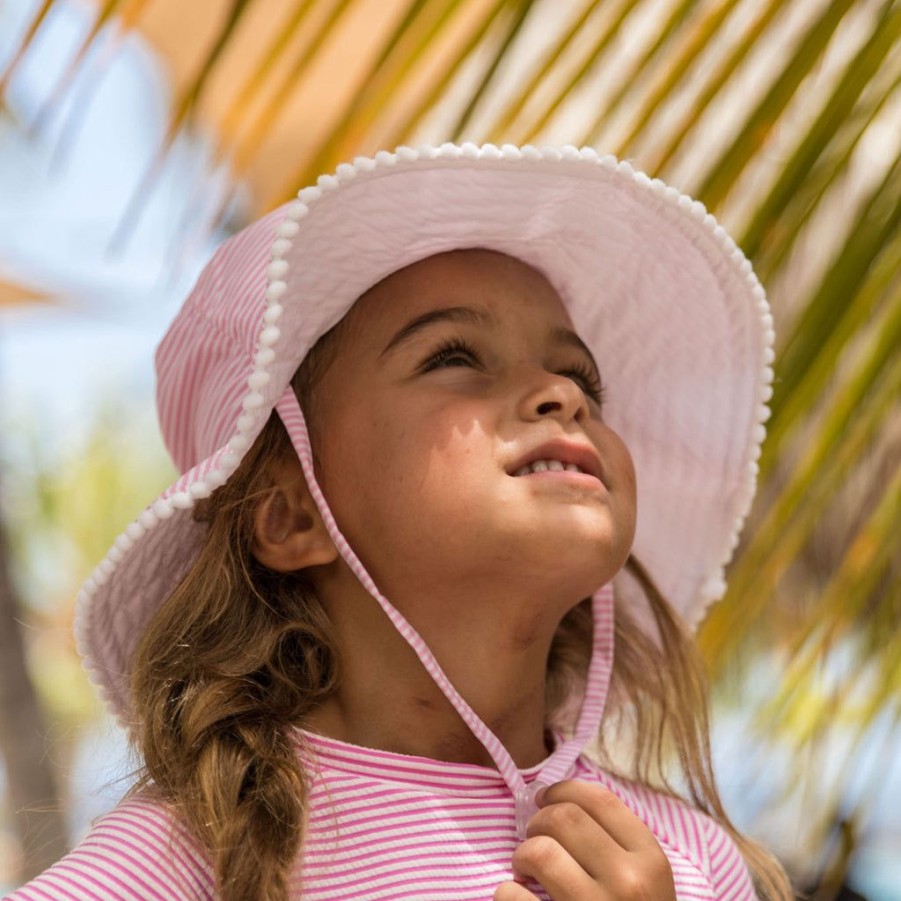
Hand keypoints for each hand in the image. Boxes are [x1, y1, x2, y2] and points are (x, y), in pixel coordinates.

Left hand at [494, 780, 675, 900]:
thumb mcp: (645, 882)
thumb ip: (616, 843)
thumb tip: (559, 798)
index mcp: (651, 862)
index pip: (599, 799)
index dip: (562, 789)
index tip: (544, 798)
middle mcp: (629, 883)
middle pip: (563, 818)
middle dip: (537, 821)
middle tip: (533, 838)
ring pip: (539, 852)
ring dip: (521, 855)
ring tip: (524, 869)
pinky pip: (514, 898)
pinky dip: (506, 893)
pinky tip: (515, 898)